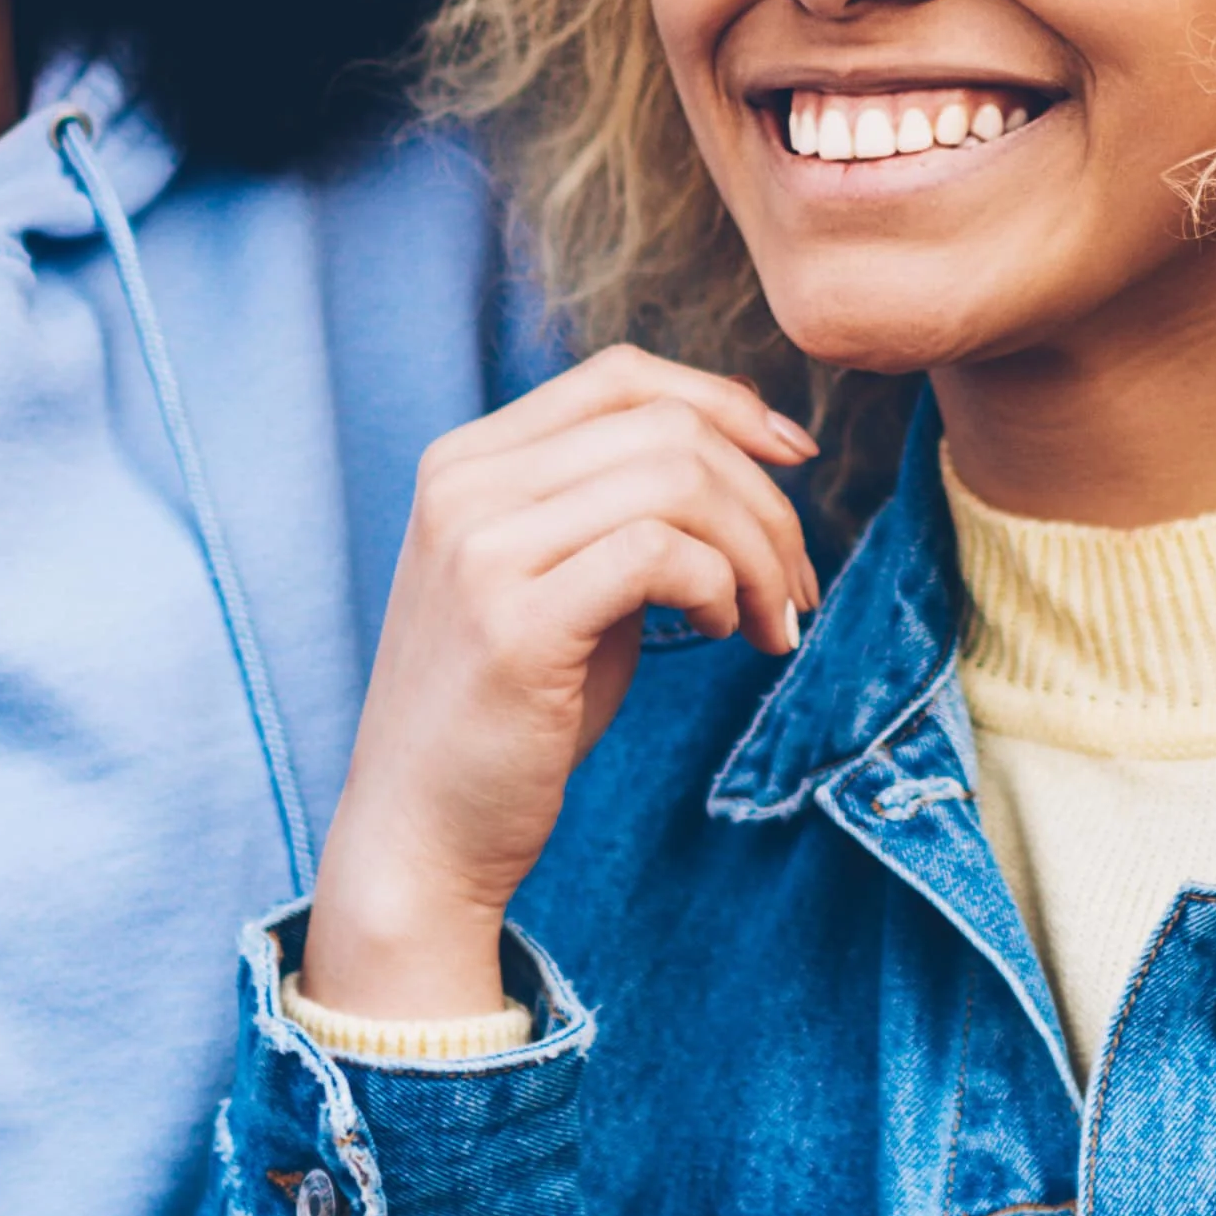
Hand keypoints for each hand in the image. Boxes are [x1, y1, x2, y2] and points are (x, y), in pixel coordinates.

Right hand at [305, 346, 818, 1017]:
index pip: (620, 378)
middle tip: (795, 584)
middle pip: (667, 428)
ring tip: (768, 619)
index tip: (795, 461)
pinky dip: (721, 586)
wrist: (420, 837)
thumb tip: (747, 448)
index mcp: (467, 463)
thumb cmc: (506, 718)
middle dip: (765, 500)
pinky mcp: (514, 620)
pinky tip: (722, 633)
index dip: (727, 404)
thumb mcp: (556, 583)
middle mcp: (464, 486)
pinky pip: (663, 554)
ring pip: (678, 481)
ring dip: (757, 550)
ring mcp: (480, 548)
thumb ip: (617, 510)